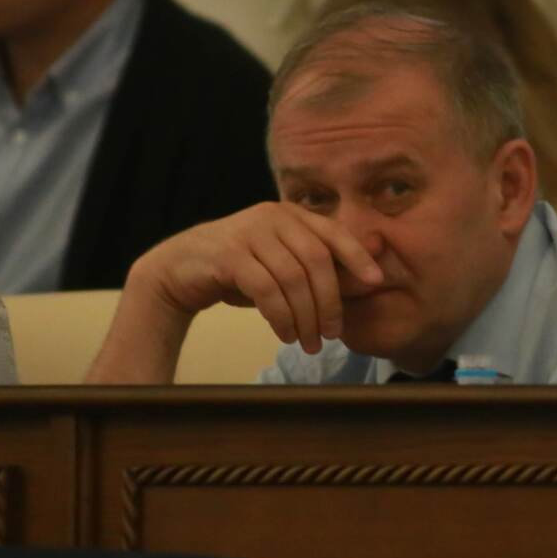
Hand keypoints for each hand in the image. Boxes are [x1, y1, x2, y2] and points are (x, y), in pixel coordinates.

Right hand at [128, 202, 384, 353]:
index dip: (358, 256)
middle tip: (332, 334)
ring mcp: (248, 233)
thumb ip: (318, 270)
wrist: (179, 271)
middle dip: (330, 301)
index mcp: (290, 214)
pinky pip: (266, 289)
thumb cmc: (239, 271)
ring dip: (305, 316)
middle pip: (317, 260)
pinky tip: (285, 333)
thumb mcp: (282, 267)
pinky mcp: (228, 254)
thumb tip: (370, 280)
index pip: (333, 233)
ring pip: (293, 278)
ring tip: (308, 342)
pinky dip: (281, 316)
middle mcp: (272, 216)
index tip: (377, 282)